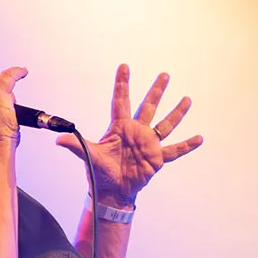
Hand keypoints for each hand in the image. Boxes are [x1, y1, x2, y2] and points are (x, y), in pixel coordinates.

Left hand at [57, 64, 202, 206]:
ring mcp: (148, 144)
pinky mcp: (157, 158)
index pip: (120, 101)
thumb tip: (58, 140)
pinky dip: (187, 145)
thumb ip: (76, 145)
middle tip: (164, 75)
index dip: (122, 84)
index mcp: (119, 128)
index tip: (124, 66)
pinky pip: (175, 150)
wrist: (112, 191)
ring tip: (187, 99)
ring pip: (165, 125)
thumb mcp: (89, 156)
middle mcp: (136, 132)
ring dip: (176, 113)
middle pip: (148, 107)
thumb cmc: (100, 173)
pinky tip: (199, 138)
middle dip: (156, 91)